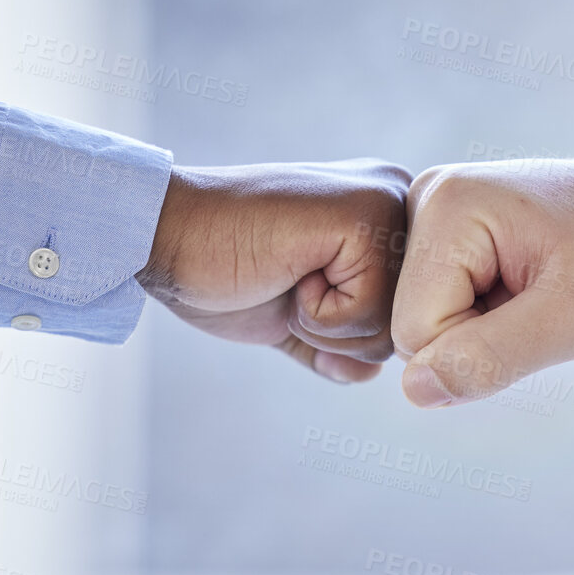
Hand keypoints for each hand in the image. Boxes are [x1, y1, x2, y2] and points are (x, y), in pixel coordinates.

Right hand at [137, 159, 410, 382]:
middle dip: (340, 334)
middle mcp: (399, 200)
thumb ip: (336, 345)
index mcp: (387, 217)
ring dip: (326, 326)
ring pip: (391, 327)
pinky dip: (318, 315)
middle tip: (289, 282)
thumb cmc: (222, 269)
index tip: (295, 283)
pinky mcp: (364, 218)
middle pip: (407, 327)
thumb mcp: (292, 315)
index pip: (406, 317)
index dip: (345, 332)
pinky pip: (368, 314)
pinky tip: (287, 271)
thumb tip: (369, 374)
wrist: (166, 232)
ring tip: (287, 275)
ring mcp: (386, 204)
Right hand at [391, 151, 573, 406]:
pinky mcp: (455, 232)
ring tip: (545, 290)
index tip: (547, 307)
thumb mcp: (572, 320)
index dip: (482, 348)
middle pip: (413, 327)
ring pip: (428, 323)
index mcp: (446, 203)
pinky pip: (447, 307)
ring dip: (488, 328)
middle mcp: (429, 196)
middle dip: (482, 337)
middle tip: (549, 301)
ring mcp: (439, 211)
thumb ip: (489, 357)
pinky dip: (492, 314)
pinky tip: (535, 285)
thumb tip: (414, 390)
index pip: (415, 333)